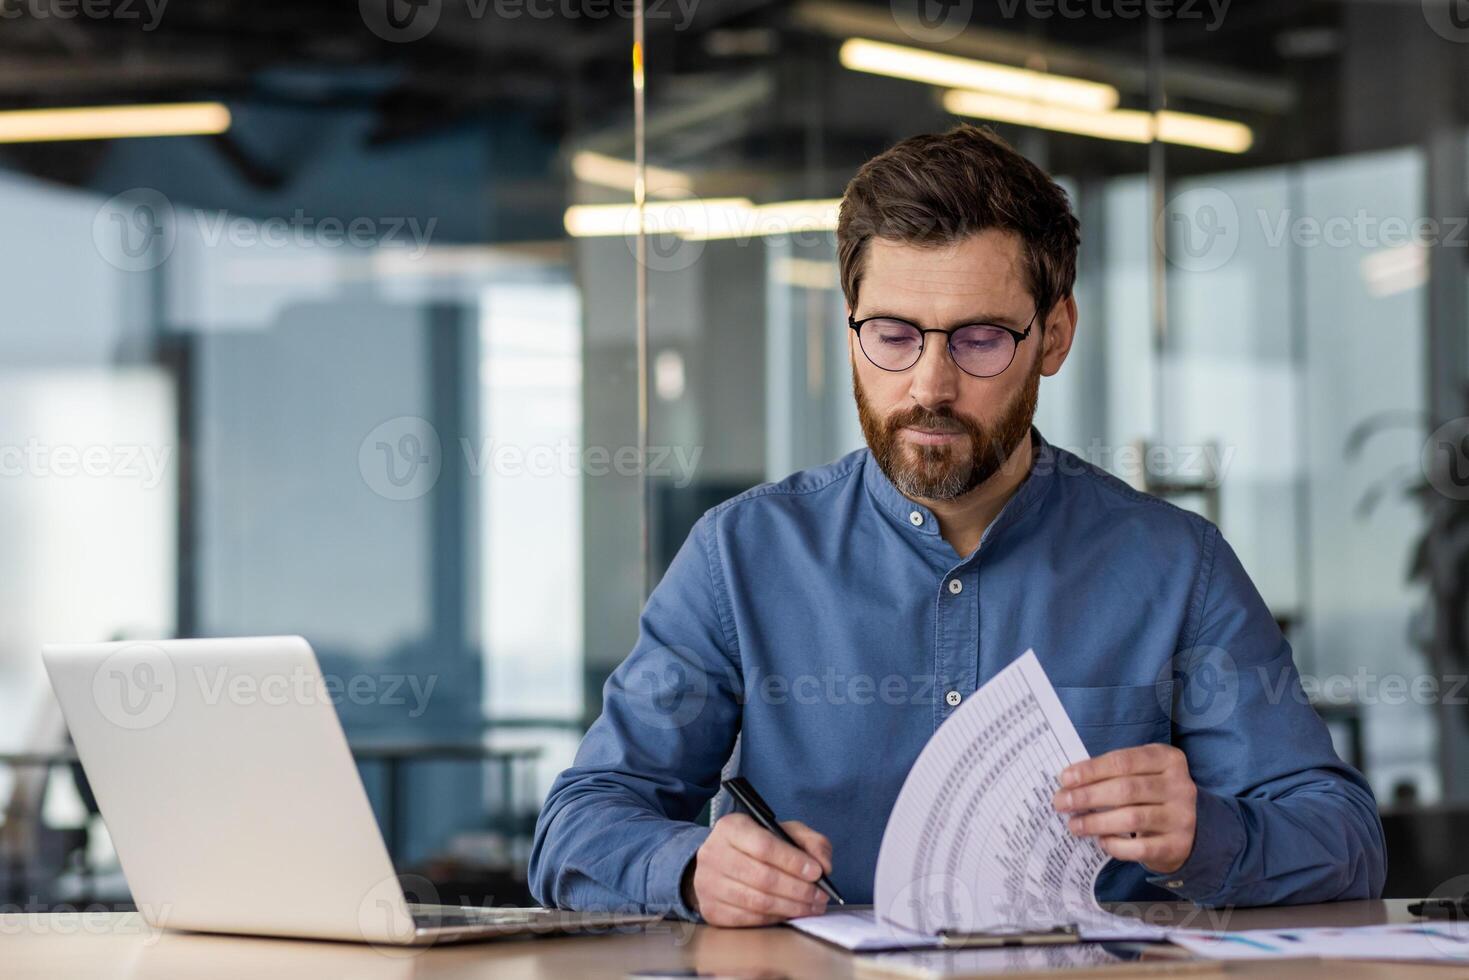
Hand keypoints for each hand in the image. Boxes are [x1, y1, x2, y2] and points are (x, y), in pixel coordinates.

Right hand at [686, 813, 832, 926]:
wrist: (718, 862)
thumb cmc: (756, 845)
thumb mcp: (783, 831)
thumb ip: (809, 841)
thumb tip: (823, 865)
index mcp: (731, 828)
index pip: (764, 846)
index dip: (793, 862)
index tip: (817, 872)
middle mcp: (713, 854)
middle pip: (762, 877)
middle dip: (798, 890)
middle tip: (820, 896)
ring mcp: (708, 884)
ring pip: (757, 902)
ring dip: (791, 908)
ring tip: (811, 907)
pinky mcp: (711, 909)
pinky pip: (749, 919)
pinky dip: (775, 919)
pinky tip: (790, 914)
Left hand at [1052, 744, 1197, 874]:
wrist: (1190, 829)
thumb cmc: (1152, 795)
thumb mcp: (1142, 773)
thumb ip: (1113, 773)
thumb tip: (1069, 782)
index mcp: (1168, 759)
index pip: (1124, 761)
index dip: (1091, 770)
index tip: (1065, 779)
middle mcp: (1180, 786)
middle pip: (1126, 789)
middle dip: (1088, 796)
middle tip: (1061, 803)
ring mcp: (1182, 817)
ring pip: (1132, 818)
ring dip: (1096, 822)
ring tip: (1074, 825)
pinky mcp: (1178, 845)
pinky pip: (1140, 847)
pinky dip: (1116, 845)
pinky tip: (1101, 841)